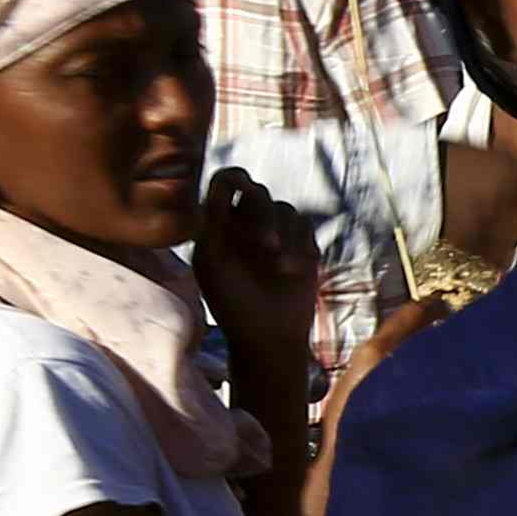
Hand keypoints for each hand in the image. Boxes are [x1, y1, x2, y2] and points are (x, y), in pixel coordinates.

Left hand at [192, 165, 324, 423]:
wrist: (268, 337)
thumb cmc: (232, 302)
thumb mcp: (212, 260)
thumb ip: (212, 220)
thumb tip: (224, 183)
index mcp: (218, 224)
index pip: (224, 183)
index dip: (234, 179)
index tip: (242, 188)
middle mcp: (246, 223)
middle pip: (257, 191)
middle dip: (262, 216)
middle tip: (267, 246)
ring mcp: (275, 232)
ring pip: (283, 208)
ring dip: (282, 235)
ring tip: (280, 268)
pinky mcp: (301, 243)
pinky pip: (304, 224)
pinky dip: (300, 245)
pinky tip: (293, 271)